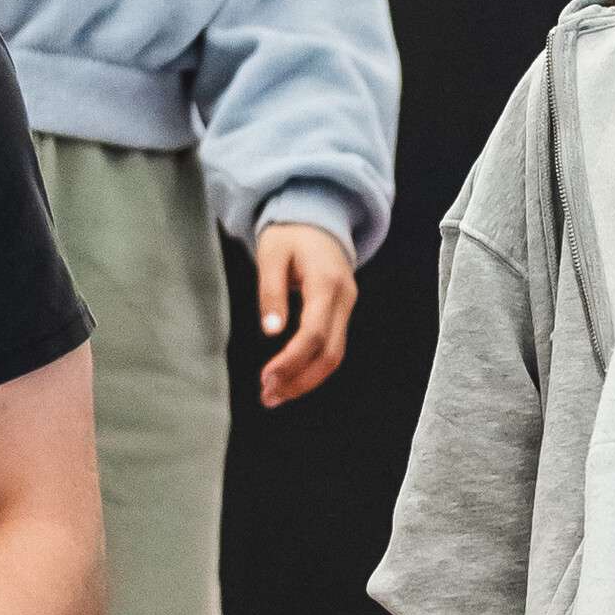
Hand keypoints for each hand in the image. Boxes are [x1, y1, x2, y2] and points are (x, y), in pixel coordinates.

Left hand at [254, 219, 358, 406]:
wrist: (317, 217)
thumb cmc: (290, 234)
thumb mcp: (272, 255)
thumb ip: (271, 292)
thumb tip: (271, 331)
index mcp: (325, 283)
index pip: (314, 333)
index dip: (291, 361)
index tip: (267, 379)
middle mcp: (343, 298)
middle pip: (330, 353)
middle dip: (300, 380)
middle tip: (269, 397)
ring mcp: (347, 306)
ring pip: (335, 355)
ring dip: (307, 380)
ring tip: (276, 395)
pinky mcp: (342, 311)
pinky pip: (333, 346)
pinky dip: (313, 367)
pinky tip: (291, 378)